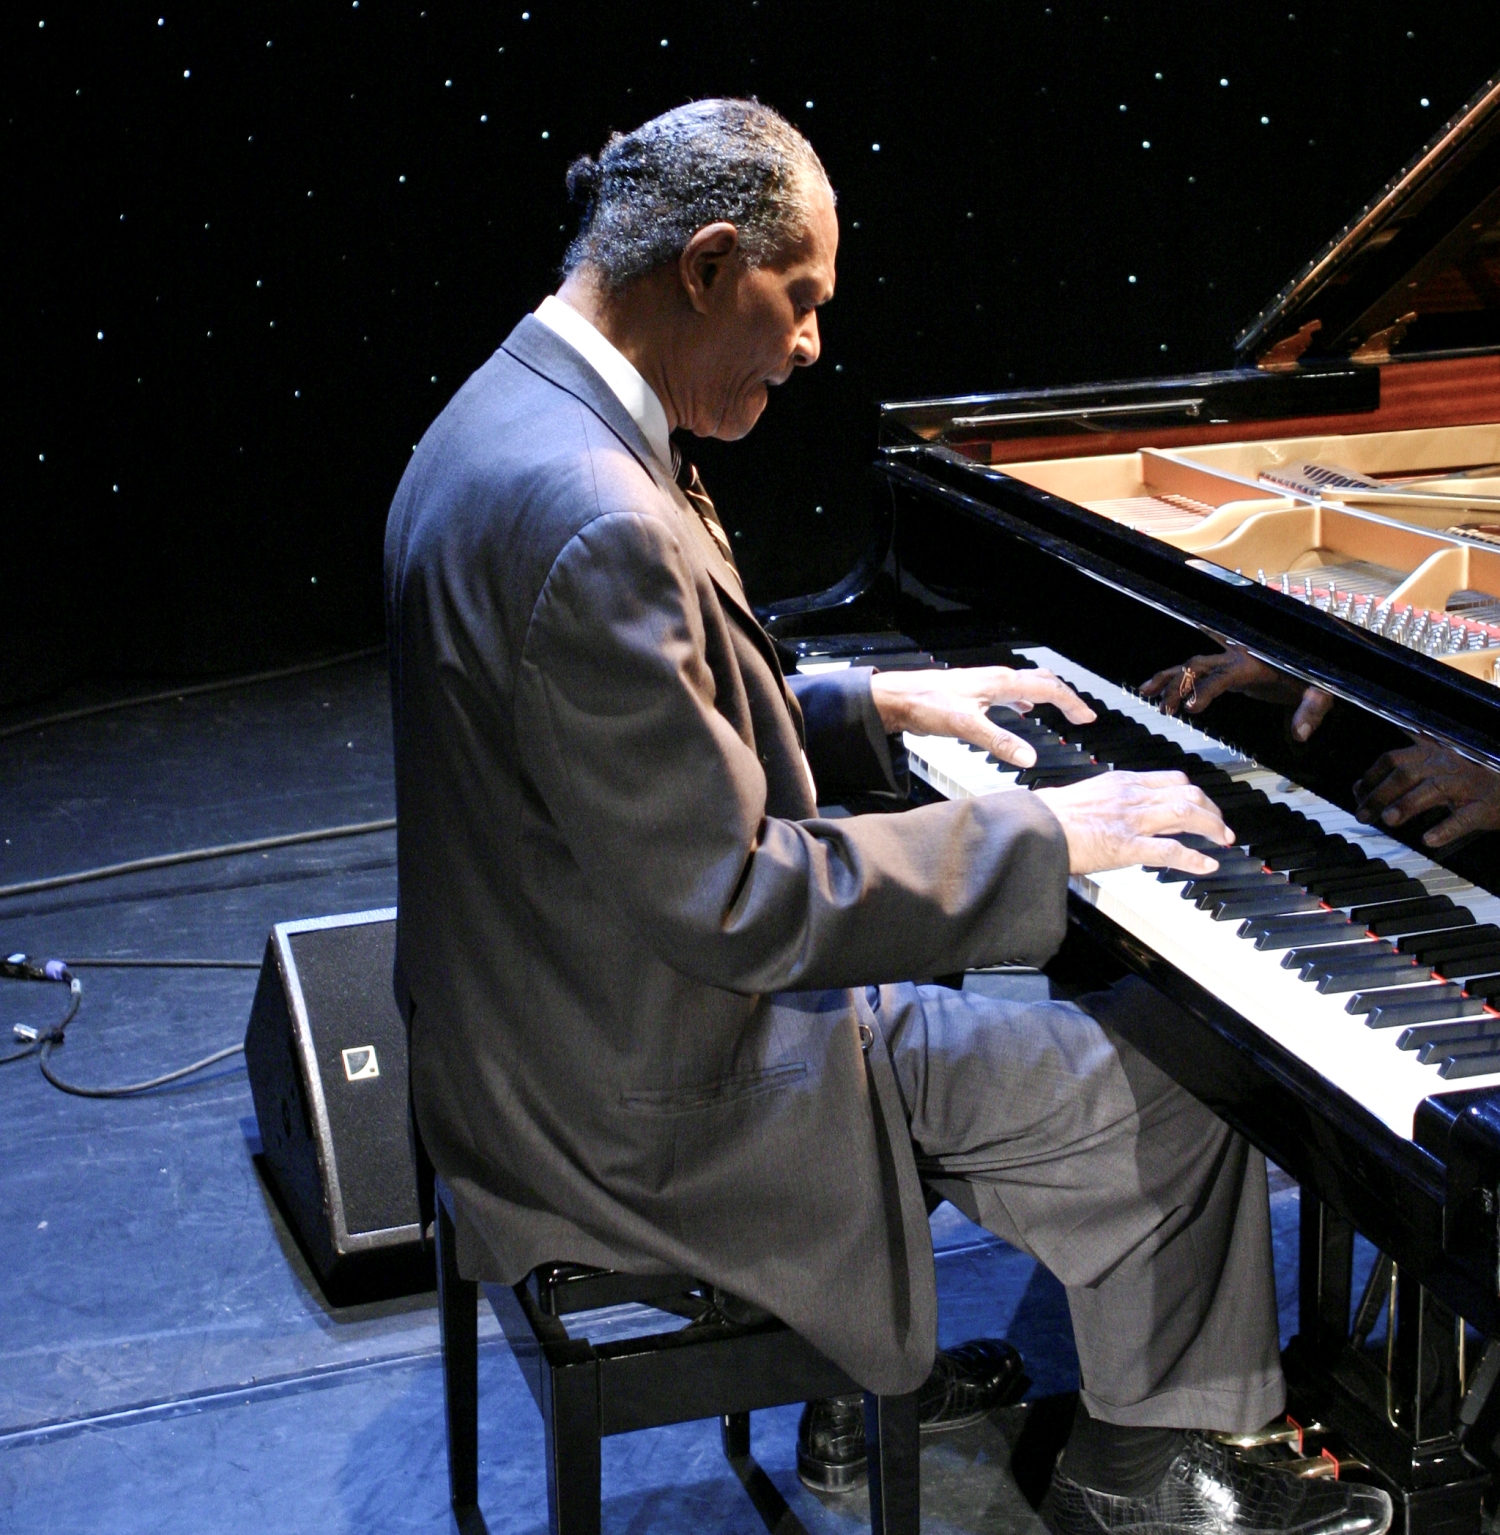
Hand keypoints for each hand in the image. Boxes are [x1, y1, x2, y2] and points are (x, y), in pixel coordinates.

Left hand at [869, 666, 1095, 768]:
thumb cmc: (927, 705)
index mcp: (1000, 683)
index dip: (1071, 703)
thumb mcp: (966, 726)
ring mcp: (985, 683)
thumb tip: (1029, 757)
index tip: (1088, 718)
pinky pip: (1009, 691)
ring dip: (1046, 696)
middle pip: (1041, 681)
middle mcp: (996, 679)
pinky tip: (1021, 709)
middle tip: (1081, 714)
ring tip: (1060, 709)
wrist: (898, 698)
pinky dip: (1024, 699)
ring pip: (1025, 684)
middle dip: (1064, 696)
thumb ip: (999, 742)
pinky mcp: (974, 691)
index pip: (1048, 688)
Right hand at [1034, 770, 1232, 875]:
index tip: (1203, 806)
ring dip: (1211, 828)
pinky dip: (1193, 858)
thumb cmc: (1048, 815)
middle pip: (1187, 794)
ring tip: (1223, 841)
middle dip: (1212, 810)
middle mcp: (1132, 796)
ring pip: (1186, 815)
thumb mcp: (1086, 796)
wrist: (1031, 826)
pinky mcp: (1126, 845)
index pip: (1171, 780)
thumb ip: (1110, 802)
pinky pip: (1170, 850)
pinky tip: (1206, 865)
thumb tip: (1123, 814)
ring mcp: (1131, 820)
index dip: (1194, 794)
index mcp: (1121, 782)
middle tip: (1221, 827)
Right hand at [1140, 646, 1332, 741]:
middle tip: (1163, 708)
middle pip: (1197, 666)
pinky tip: (1161, 692)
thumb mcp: (1321, 693)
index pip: (1222, 676)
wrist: (1314, 665)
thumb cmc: (1317, 678)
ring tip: (1147, 695)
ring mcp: (1231, 661)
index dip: (1205, 691)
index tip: (1191, 709)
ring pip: (1191, 666)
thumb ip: (1310, 711)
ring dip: (1169, 680)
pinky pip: (1198, 673)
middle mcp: (1237, 657)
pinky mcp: (1230, 669)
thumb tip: (1299, 734)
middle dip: (1176, 684)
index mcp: (1254, 663)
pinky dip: (1179, 681)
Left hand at [1354, 738, 1499, 847]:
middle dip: (1381, 794)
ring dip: (1407, 803)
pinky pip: (1465, 817)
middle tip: (1364, 816)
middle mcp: (1448, 764)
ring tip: (1389, 820)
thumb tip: (1359, 789)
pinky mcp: (1486, 807)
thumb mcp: (1429, 774)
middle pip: (1407, 773)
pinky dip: (1446, 828)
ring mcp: (1468, 784)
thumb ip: (1395, 779)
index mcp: (1431, 753)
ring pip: (1433, 788)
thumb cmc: (1464, 783)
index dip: (1371, 778)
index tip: (1359, 797)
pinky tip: (1429, 839)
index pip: (1393, 759)